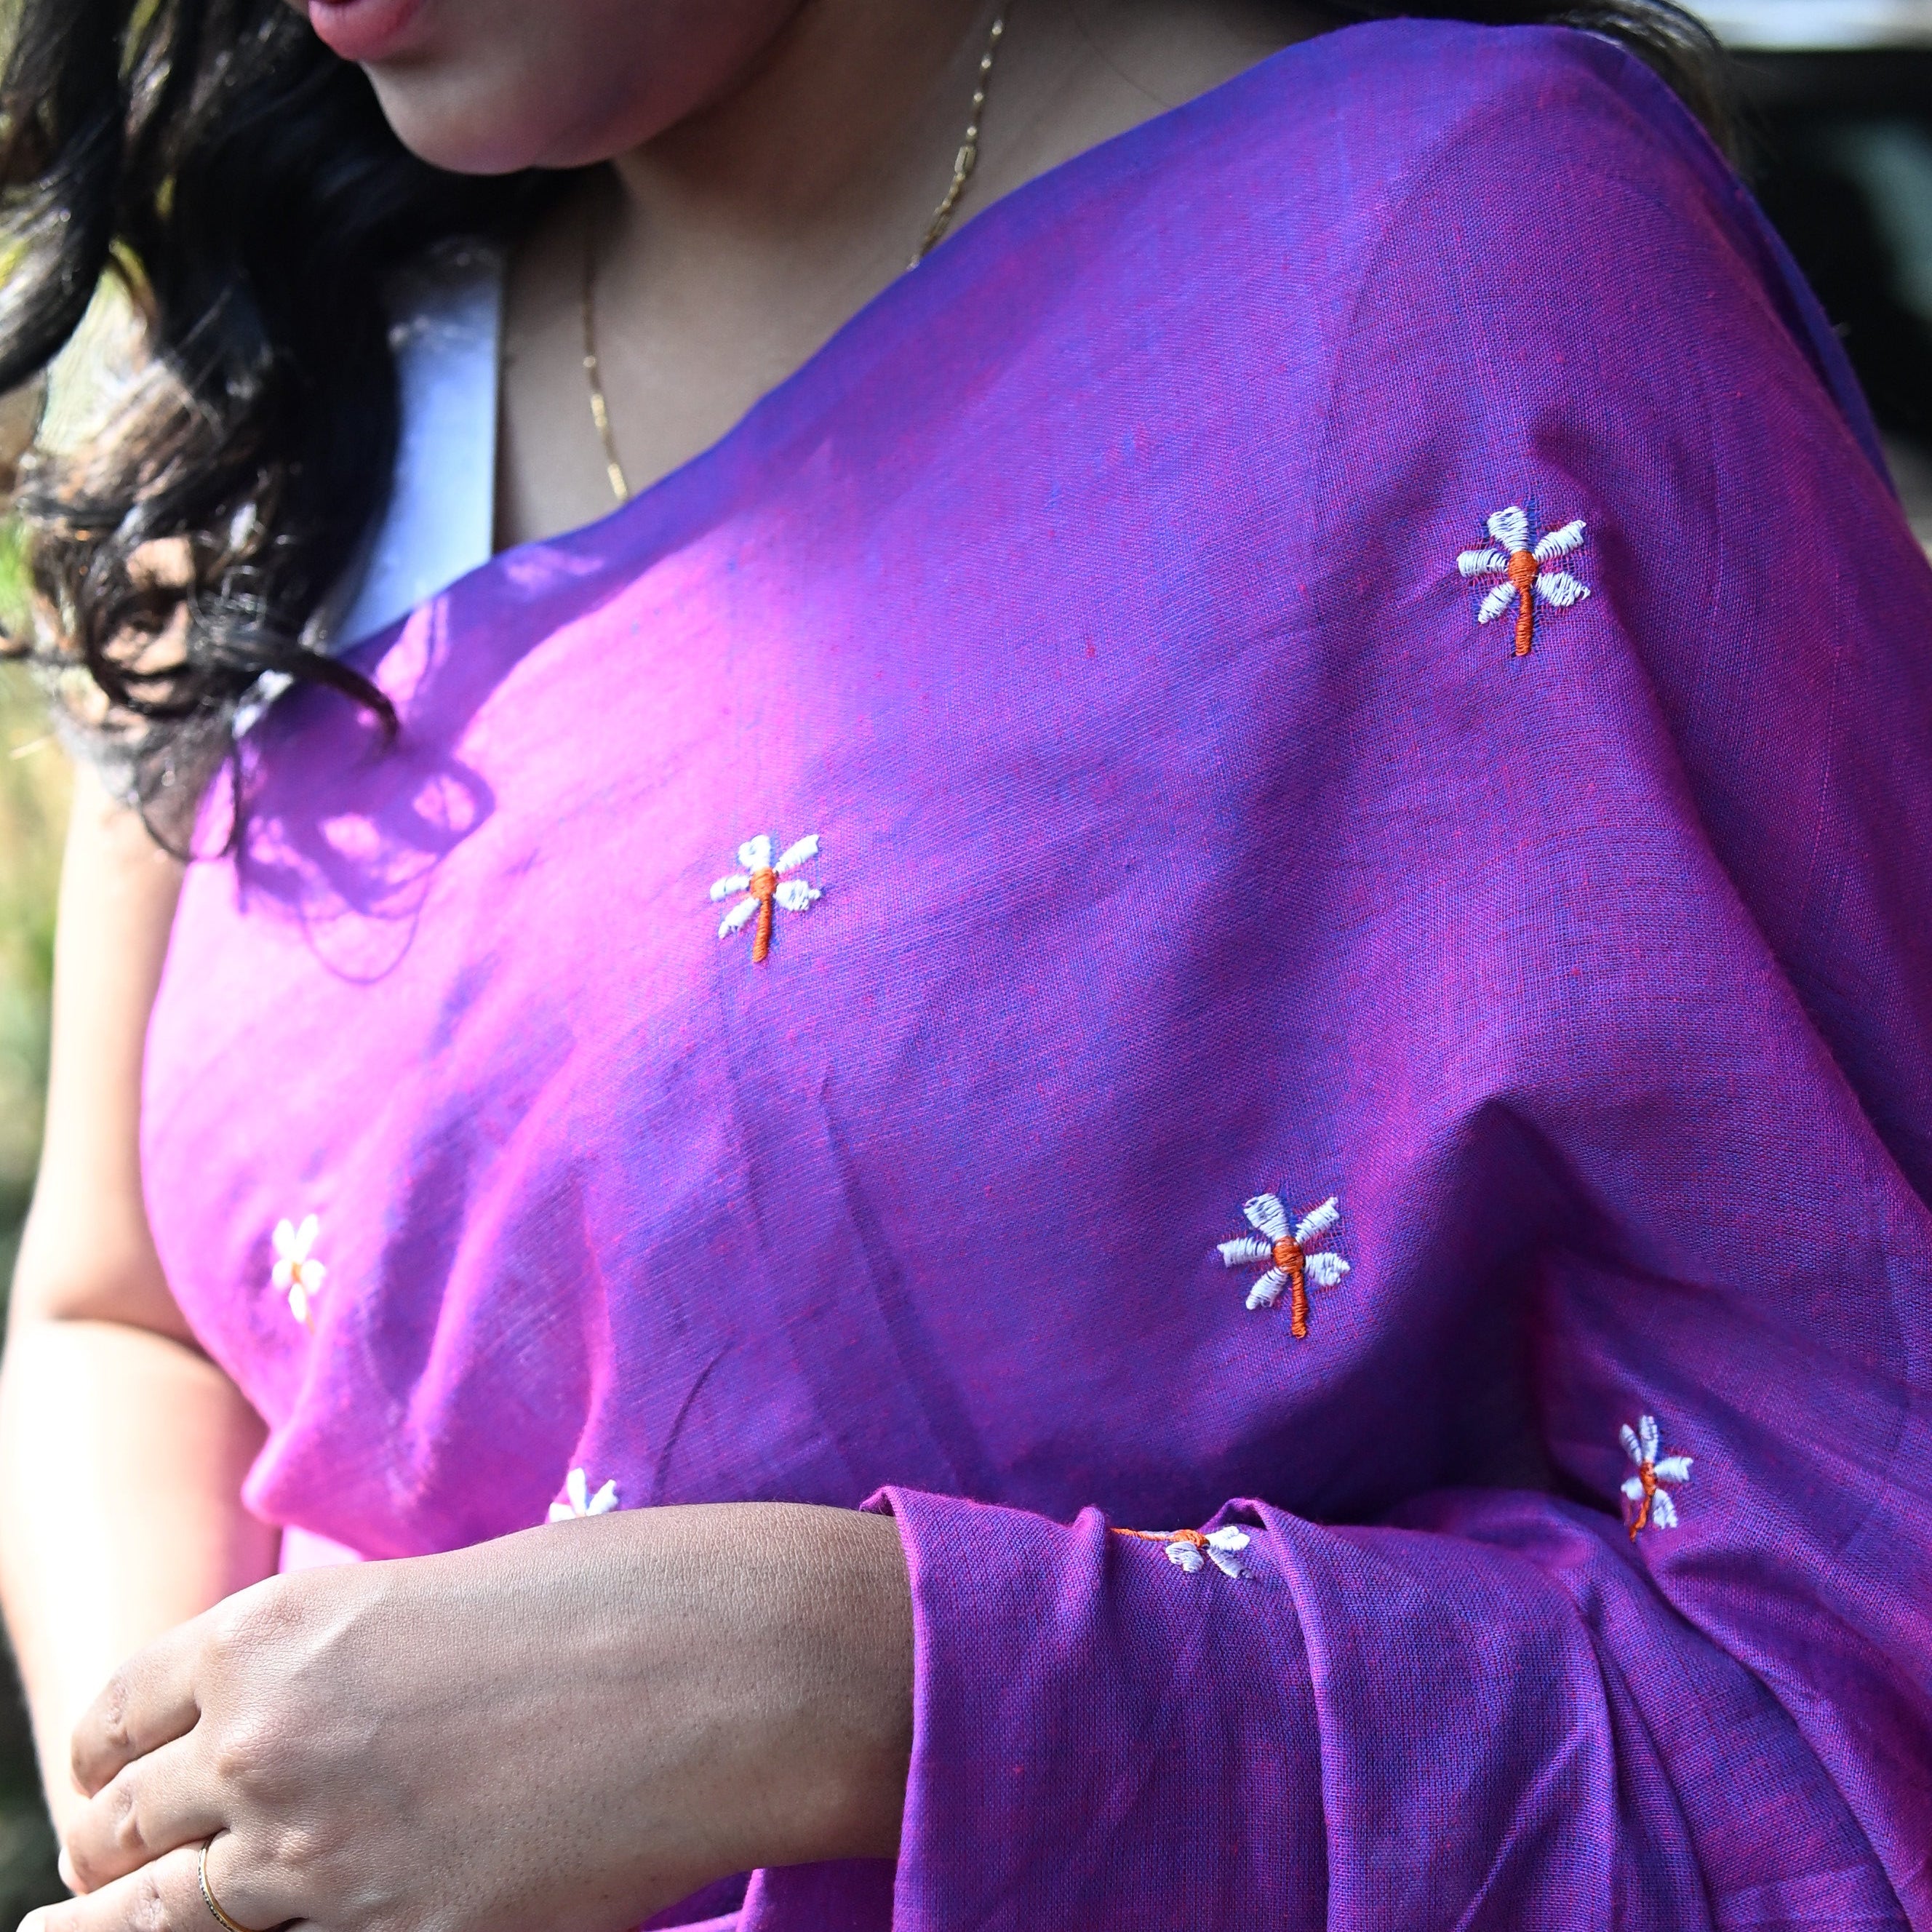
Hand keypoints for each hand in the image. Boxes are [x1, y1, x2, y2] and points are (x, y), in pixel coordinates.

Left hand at [37, 1504, 912, 1931]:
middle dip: (125, 1853)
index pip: (110, 1722)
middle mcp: (264, 1746)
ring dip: (178, 1917)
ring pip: (165, 1925)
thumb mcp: (436, 1599)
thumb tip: (287, 1717)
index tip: (125, 1789)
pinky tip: (332, 1908)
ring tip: (196, 1906)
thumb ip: (331, 1661)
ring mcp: (320, 1860)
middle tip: (152, 1867)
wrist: (730, 1667)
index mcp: (270, 1636)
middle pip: (114, 1839)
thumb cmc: (609, 1599)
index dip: (110, 1763)